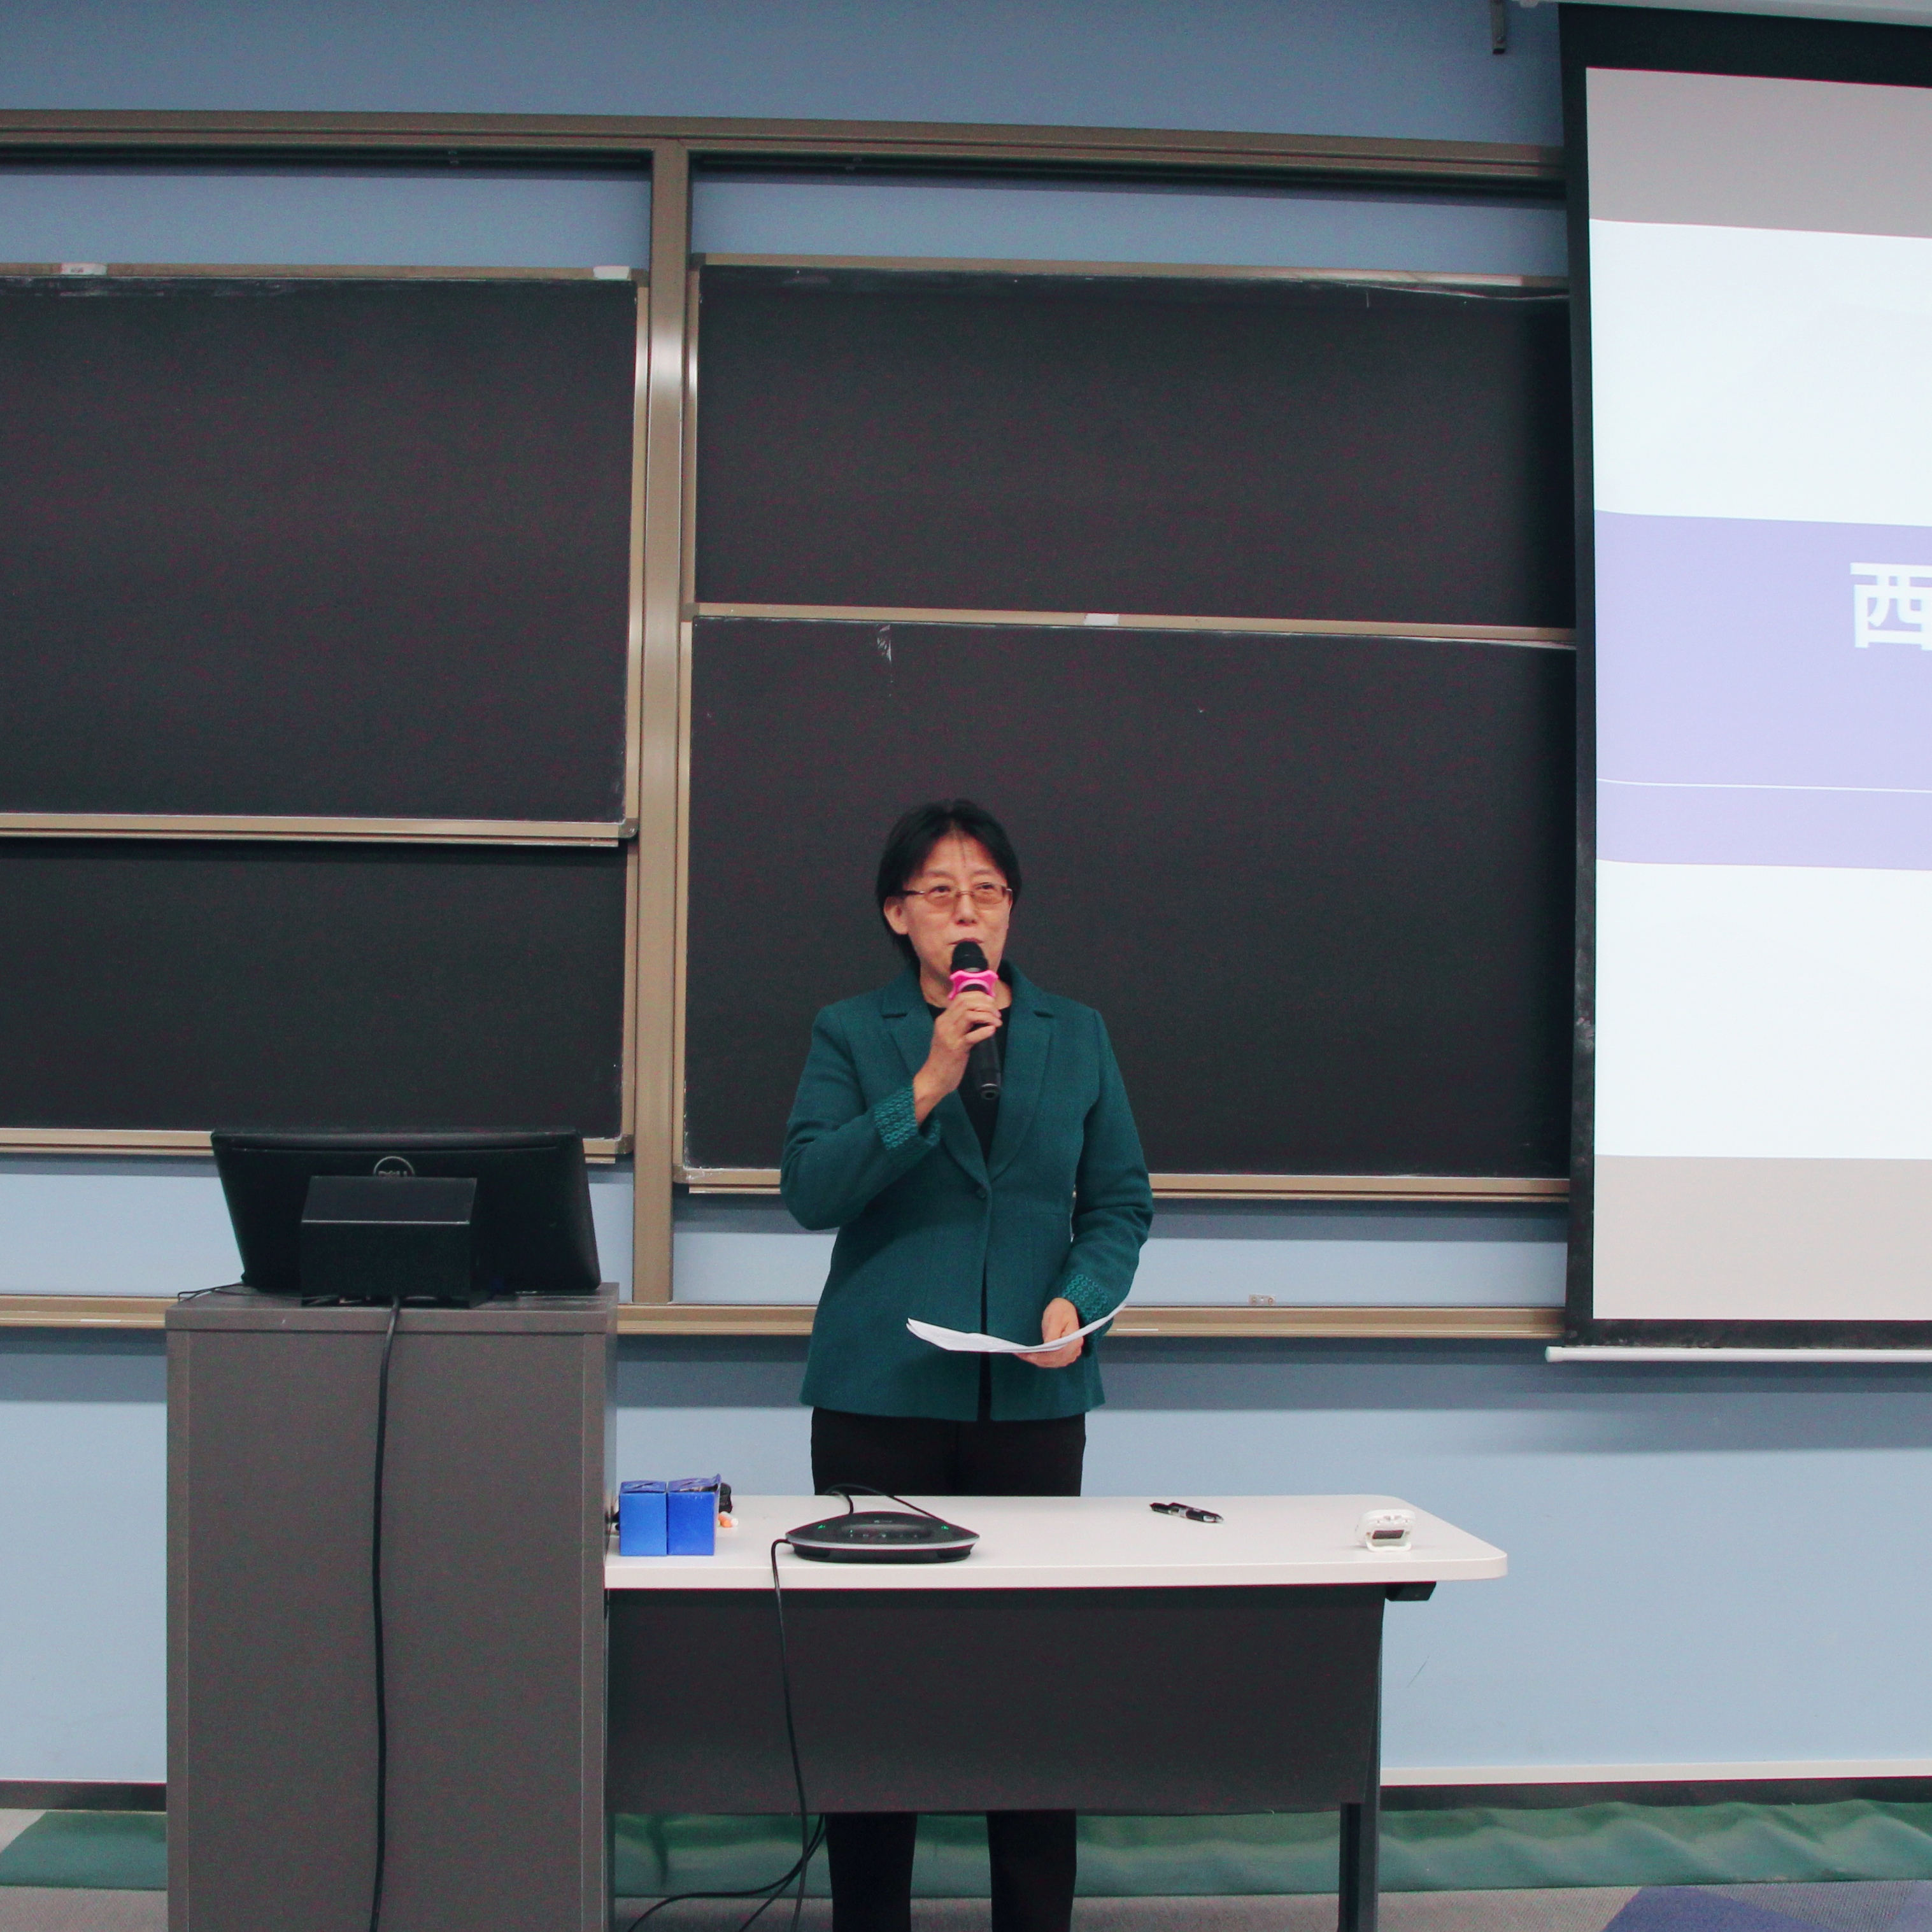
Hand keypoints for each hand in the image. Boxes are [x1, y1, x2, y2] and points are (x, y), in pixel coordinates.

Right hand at [911, 989, 1001, 1122]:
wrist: (933, 1079)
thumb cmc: (944, 1059)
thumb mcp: (950, 1036)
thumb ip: (960, 1025)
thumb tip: (980, 1015)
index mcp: (943, 1020)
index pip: (960, 998)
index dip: (979, 996)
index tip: (991, 1003)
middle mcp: (945, 1025)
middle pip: (966, 1003)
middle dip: (986, 1005)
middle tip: (997, 1013)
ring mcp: (950, 1036)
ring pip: (969, 1015)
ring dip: (988, 1016)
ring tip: (997, 1022)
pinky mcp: (956, 1049)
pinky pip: (972, 1036)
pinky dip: (984, 1031)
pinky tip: (992, 1030)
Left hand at [1019, 1296, 1084, 1368]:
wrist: (1065, 1307)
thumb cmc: (1060, 1310)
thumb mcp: (1055, 1318)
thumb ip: (1052, 1334)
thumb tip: (1046, 1347)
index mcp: (1074, 1341)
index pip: (1059, 1354)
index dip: (1044, 1356)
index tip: (1030, 1355)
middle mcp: (1074, 1351)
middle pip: (1055, 1360)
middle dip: (1038, 1359)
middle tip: (1022, 1354)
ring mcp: (1070, 1354)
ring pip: (1052, 1363)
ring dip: (1038, 1361)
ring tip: (1023, 1355)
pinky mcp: (1064, 1354)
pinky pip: (1052, 1361)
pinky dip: (1040, 1360)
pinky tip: (1029, 1356)